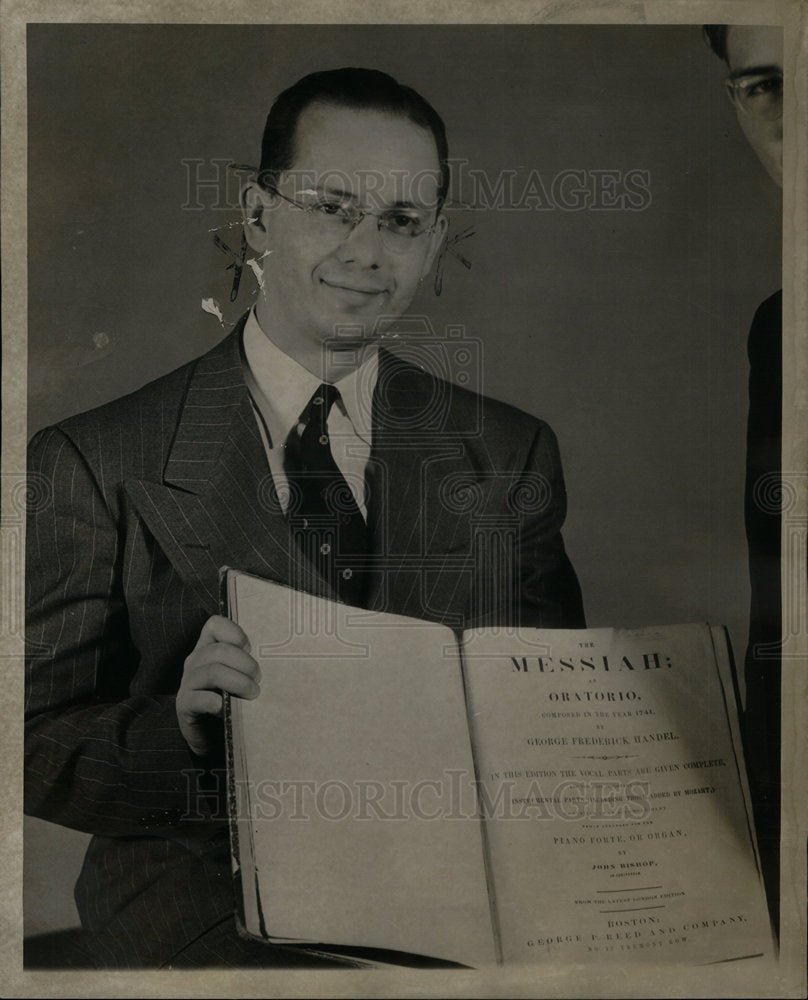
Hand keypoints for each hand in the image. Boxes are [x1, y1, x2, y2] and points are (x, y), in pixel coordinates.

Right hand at [176, 615, 259, 756]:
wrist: (211, 737)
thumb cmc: (230, 702)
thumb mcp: (239, 678)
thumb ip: (247, 665)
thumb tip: (274, 661)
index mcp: (207, 649)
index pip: (214, 625)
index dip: (235, 633)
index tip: (250, 649)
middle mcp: (194, 663)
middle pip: (218, 651)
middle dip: (245, 664)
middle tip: (258, 680)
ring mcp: (187, 684)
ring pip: (212, 672)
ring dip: (238, 682)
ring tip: (252, 694)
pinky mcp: (184, 706)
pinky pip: (199, 699)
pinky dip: (217, 703)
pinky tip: (227, 709)